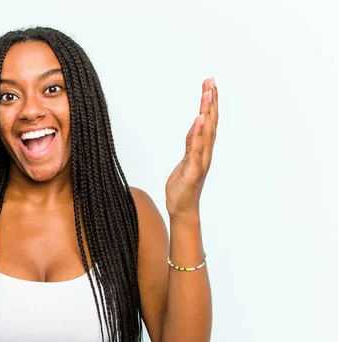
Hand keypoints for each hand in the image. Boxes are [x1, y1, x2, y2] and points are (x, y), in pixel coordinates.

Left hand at [165, 77, 218, 220]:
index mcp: (202, 150)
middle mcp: (205, 153)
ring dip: (207, 111)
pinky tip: (199, 119)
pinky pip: (196, 149)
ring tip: (207, 93)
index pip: (208, 122)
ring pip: (206, 132)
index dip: (210, 103)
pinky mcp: (193, 171)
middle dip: (211, 101)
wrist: (182, 209)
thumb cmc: (183, 187)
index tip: (210, 84)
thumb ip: (191, 143)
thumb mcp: (185, 160)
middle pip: (211, 122)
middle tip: (211, 80)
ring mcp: (201, 161)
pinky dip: (198, 133)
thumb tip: (195, 126)